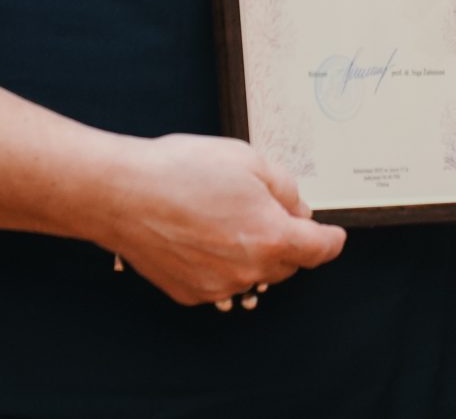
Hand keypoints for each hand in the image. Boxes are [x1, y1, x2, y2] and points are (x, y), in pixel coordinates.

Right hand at [97, 133, 344, 308]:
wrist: (122, 194)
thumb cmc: (182, 171)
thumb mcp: (249, 161)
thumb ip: (285, 189)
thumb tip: (298, 210)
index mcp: (271, 237)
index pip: (320, 250)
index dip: (331, 240)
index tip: (333, 236)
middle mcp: (248, 270)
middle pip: (287, 264)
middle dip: (286, 240)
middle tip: (261, 208)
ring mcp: (217, 287)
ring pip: (253, 273)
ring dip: (252, 252)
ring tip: (222, 217)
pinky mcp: (190, 294)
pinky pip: (221, 281)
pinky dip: (221, 264)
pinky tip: (200, 236)